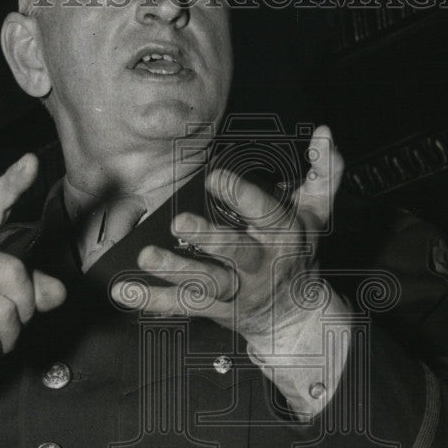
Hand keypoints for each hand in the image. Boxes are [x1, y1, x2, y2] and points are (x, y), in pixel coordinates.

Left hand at [111, 126, 343, 343]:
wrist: (297, 315)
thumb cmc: (301, 252)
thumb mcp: (318, 212)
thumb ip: (325, 171)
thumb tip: (324, 133)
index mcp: (283, 235)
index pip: (265, 213)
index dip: (241, 195)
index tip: (216, 176)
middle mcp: (261, 265)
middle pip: (236, 253)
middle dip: (209, 239)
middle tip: (179, 221)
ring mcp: (237, 292)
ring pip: (206, 284)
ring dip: (174, 271)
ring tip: (146, 255)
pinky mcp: (216, 310)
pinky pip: (181, 307)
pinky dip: (151, 300)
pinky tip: (123, 290)